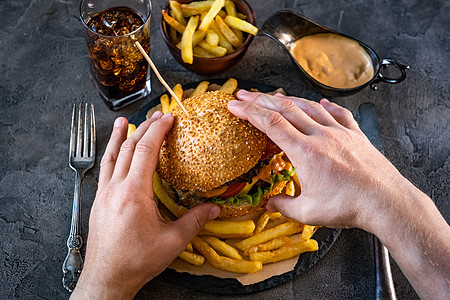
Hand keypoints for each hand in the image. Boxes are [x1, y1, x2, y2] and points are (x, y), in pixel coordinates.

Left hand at [71, 112, 219, 298]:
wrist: (106, 278)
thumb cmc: (137, 261)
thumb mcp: (172, 242)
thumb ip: (194, 222)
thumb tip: (214, 209)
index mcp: (134, 194)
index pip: (146, 151)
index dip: (158, 130)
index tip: (168, 117)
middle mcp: (115, 189)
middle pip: (130, 148)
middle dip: (145, 128)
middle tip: (157, 115)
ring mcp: (103, 194)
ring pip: (112, 156)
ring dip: (120, 137)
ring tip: (124, 121)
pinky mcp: (98, 202)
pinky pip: (104, 170)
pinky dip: (111, 155)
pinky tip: (113, 153)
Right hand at [229, 91, 449, 298]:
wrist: (385, 201)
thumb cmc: (348, 207)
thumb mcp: (309, 212)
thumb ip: (284, 206)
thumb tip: (269, 204)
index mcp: (305, 152)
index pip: (271, 124)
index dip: (249, 112)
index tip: (235, 104)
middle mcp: (320, 135)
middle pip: (285, 109)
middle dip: (261, 100)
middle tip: (245, 94)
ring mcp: (340, 132)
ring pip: (309, 107)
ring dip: (288, 100)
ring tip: (274, 96)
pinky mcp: (356, 135)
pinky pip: (338, 114)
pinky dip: (325, 106)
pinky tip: (320, 103)